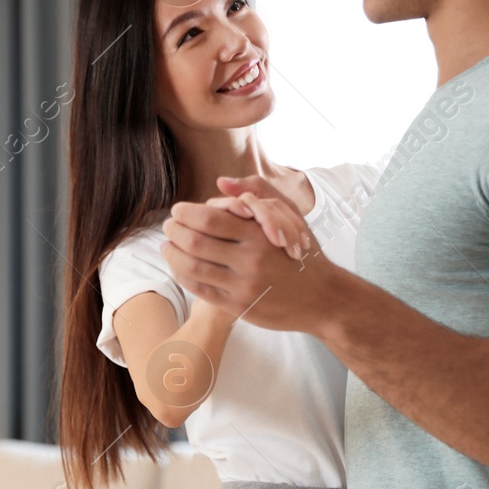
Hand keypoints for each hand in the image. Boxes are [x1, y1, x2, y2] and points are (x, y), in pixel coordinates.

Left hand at [160, 195, 339, 332]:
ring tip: (166, 246)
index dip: (185, 213)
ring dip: (171, 254)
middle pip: (194, 242)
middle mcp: (250, 260)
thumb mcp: (288, 215)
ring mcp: (243, 286)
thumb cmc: (301, 251)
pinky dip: (182, 276)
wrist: (322, 298)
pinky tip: (178, 266)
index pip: (209, 218)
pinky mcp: (238, 306)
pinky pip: (199, 289)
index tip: (177, 210)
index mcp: (259, 234)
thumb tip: (220, 182)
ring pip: (191, 267)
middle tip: (167, 226)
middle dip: (173, 231)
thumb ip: (256, 192)